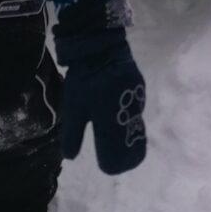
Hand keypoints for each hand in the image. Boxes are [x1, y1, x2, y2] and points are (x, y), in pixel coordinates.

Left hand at [55, 24, 145, 174]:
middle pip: (131, 140)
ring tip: (118, 140)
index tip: (108, 167)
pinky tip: (120, 117)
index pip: (118, 150)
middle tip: (117, 158)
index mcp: (112, 118)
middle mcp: (129, 110)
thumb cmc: (83, 78)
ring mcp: (137, 98)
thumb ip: (73, 134)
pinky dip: (128, 117)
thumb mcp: (74, 107)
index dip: (114, 162)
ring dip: (127, 133)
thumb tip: (71, 157)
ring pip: (134, 124)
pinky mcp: (139, 87)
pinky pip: (135, 109)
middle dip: (124, 151)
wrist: (100, 45)